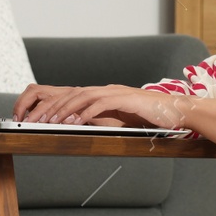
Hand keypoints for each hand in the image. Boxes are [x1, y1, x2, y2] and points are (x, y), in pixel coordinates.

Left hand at [11, 84, 193, 129]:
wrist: (175, 110)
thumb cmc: (151, 117)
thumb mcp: (123, 119)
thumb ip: (106, 119)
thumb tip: (87, 125)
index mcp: (106, 93)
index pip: (76, 96)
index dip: (58, 106)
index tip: (44, 118)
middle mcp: (109, 89)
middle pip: (75, 94)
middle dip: (55, 107)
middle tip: (39, 119)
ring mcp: (117, 92)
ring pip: (84, 96)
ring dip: (66, 109)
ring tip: (52, 120)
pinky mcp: (126, 98)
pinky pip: (101, 103)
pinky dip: (87, 111)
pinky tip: (77, 120)